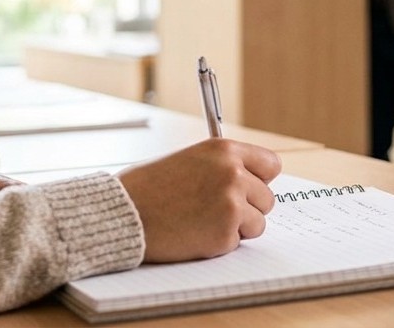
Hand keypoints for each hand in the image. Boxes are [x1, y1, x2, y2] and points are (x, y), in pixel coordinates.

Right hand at [117, 139, 280, 262]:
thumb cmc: (146, 187)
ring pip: (257, 224)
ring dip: (236, 228)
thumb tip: (248, 180)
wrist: (122, 214)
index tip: (249, 187)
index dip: (259, 179)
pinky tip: (194, 233)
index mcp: (223, 150)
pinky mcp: (225, 234)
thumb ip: (219, 167)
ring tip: (202, 221)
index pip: (271, 165)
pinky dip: (219, 243)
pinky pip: (237, 243)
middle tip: (215, 210)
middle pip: (267, 199)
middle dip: (247, 208)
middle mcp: (232, 174)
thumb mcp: (187, 160)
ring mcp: (231, 204)